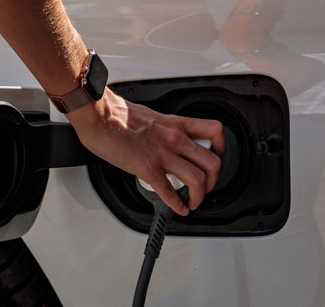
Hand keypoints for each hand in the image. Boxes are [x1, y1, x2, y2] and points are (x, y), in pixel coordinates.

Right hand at [67, 88, 224, 215]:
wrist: (102, 117)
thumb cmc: (121, 115)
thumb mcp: (154, 116)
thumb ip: (166, 129)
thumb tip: (170, 139)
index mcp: (176, 124)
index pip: (214, 131)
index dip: (222, 148)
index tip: (218, 157)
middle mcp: (174, 138)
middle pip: (212, 162)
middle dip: (214, 181)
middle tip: (207, 187)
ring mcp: (163, 154)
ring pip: (197, 179)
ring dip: (199, 196)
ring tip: (193, 201)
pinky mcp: (148, 168)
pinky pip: (169, 191)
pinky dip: (177, 205)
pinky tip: (177, 209)